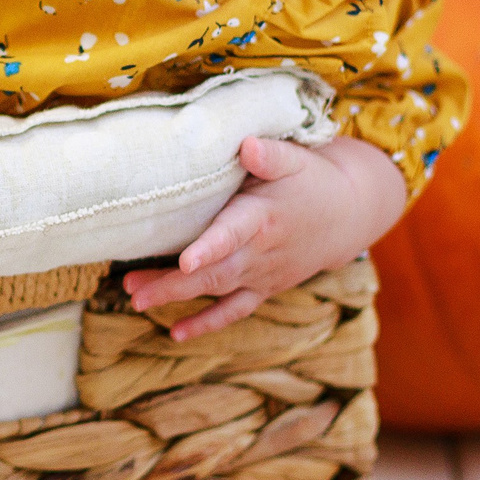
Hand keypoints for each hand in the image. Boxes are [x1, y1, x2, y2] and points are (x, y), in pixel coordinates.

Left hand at [124, 136, 406, 341]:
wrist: (347, 216)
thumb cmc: (312, 180)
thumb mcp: (297, 159)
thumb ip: (270, 154)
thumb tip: (246, 145)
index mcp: (263, 216)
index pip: (234, 234)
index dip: (210, 248)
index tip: (185, 261)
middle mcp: (261, 252)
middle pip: (214, 272)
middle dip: (172, 283)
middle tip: (132, 288)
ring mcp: (261, 274)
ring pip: (216, 291)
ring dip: (176, 298)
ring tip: (136, 299)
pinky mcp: (262, 288)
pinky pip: (233, 312)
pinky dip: (206, 325)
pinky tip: (175, 334)